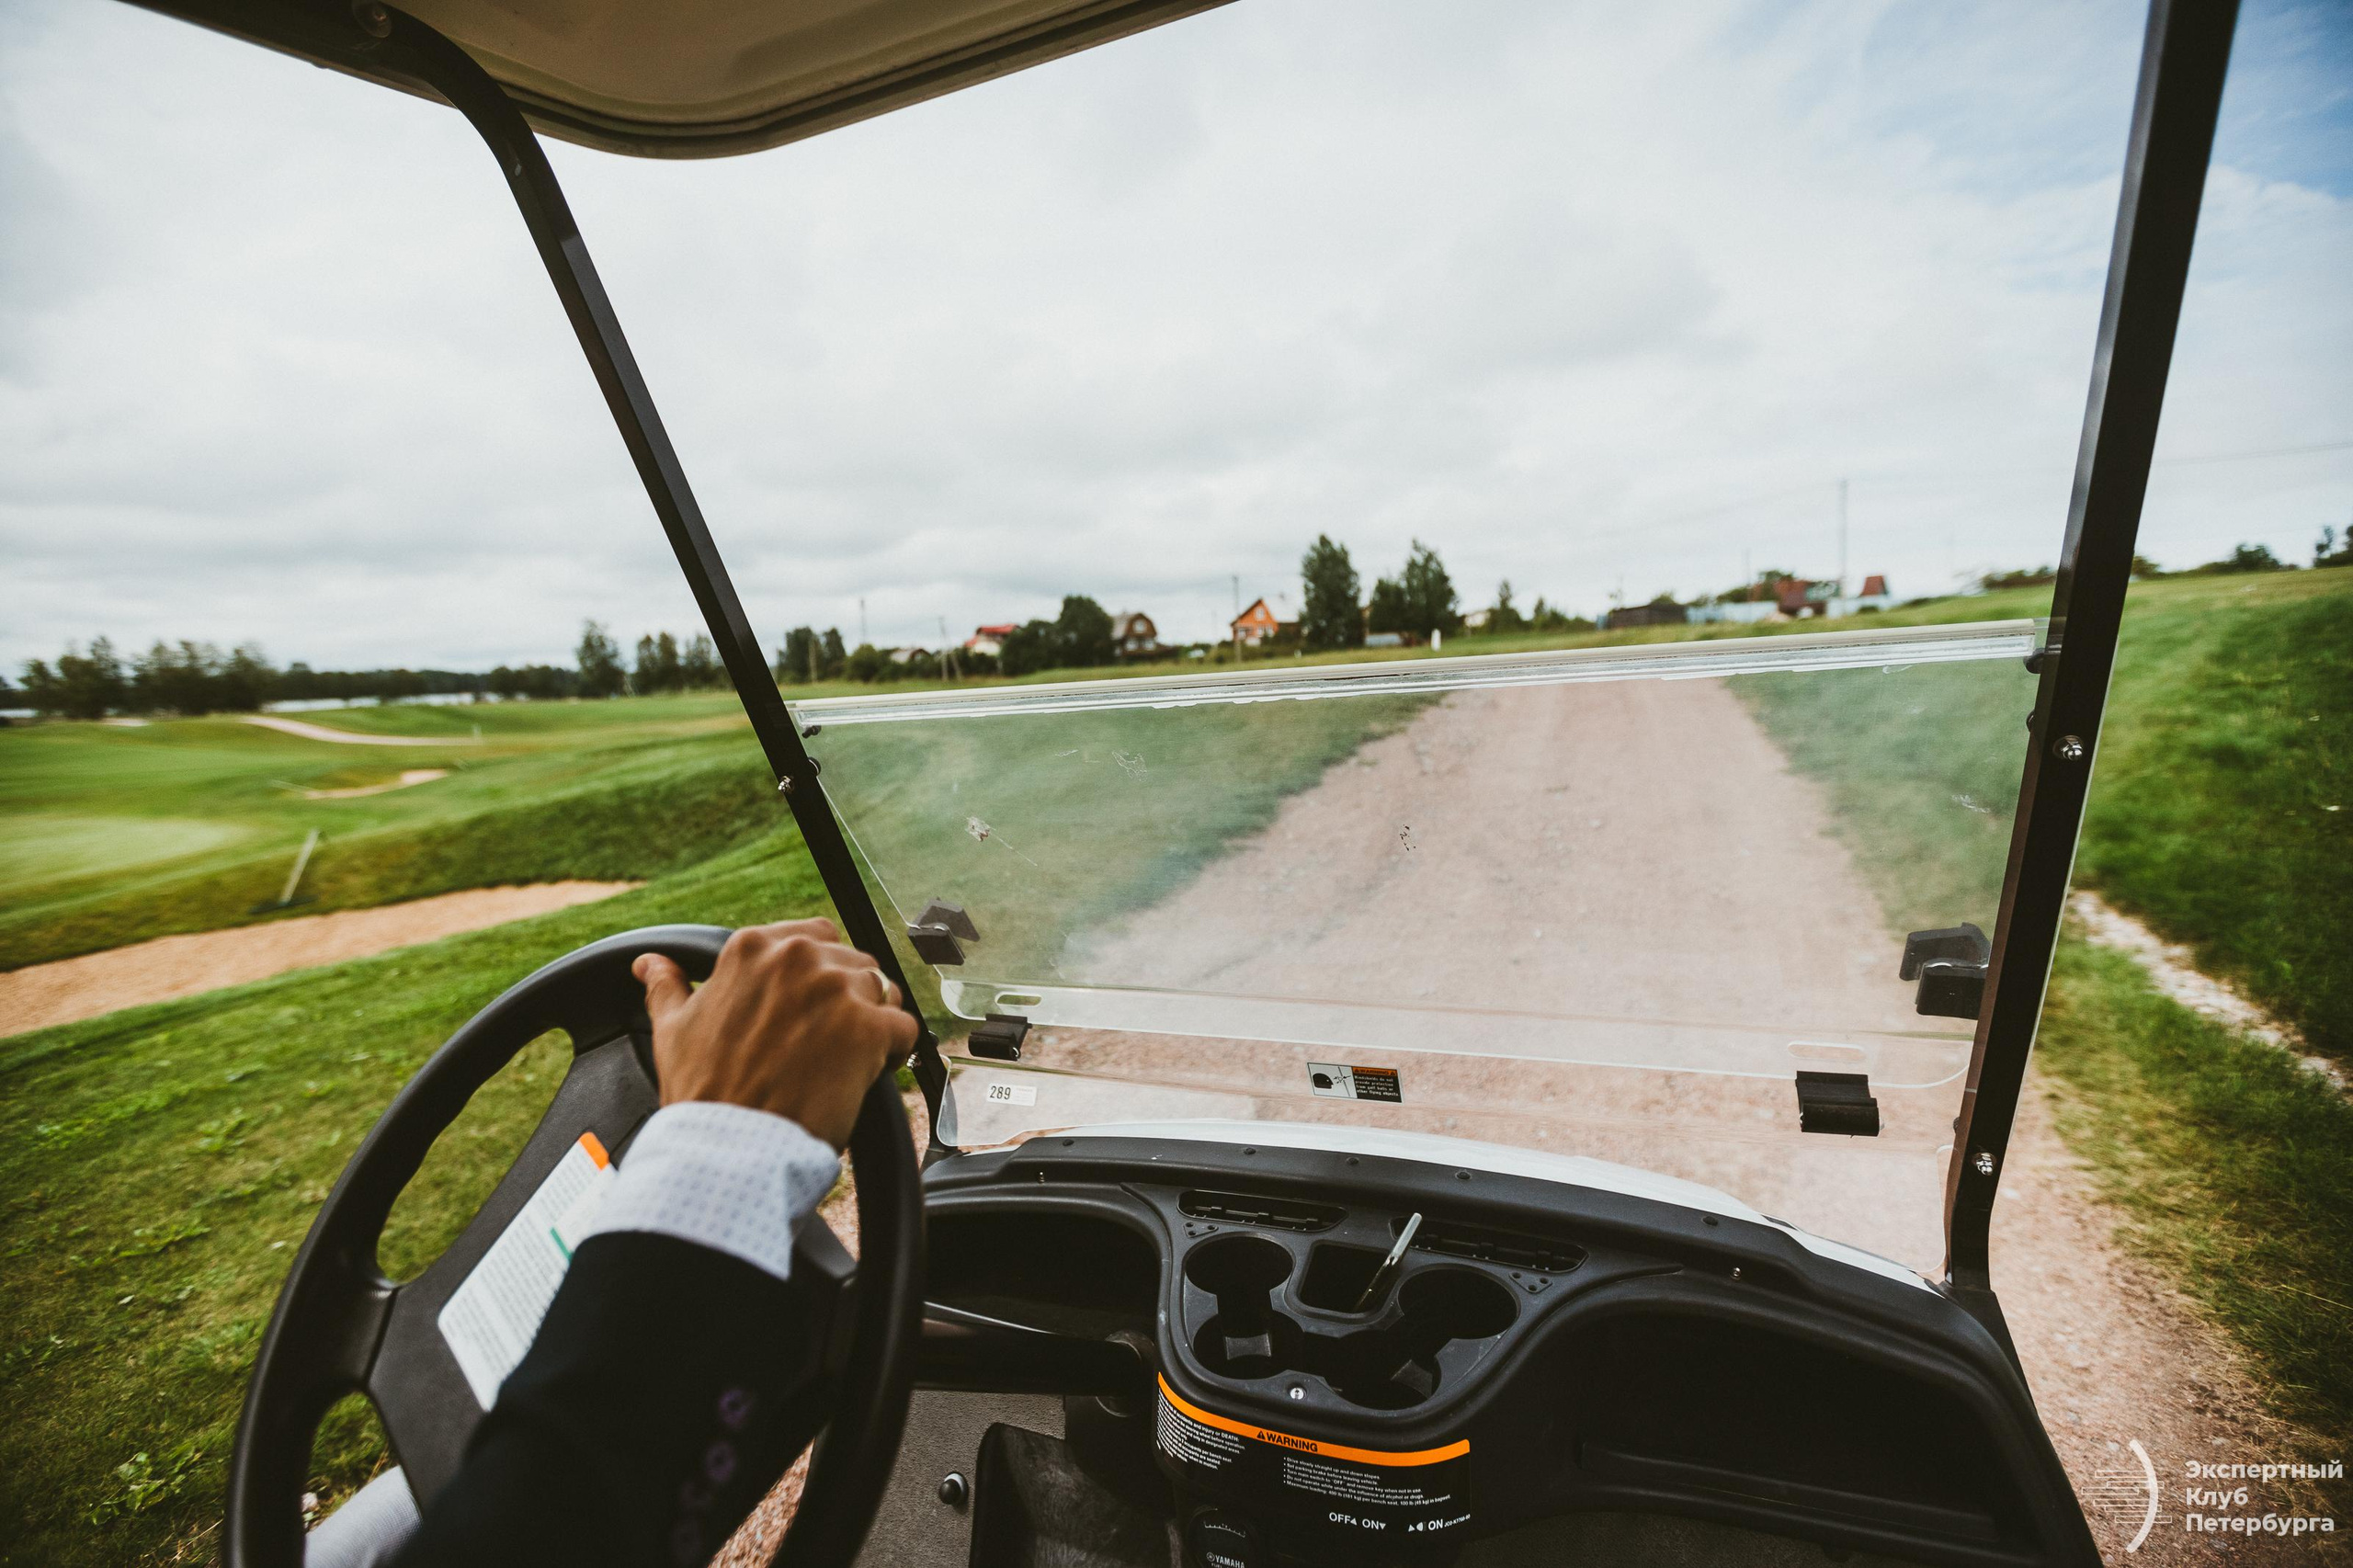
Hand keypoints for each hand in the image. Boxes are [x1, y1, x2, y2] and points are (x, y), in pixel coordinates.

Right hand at [632, 918, 916, 1147]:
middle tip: (826, 1044)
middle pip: (852, 964)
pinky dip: (895, 1052)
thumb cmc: (702, 1094)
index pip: (813, 937)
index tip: (809, 1009)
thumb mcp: (671, 1030)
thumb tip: (648, 962)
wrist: (729, 1148)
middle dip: (848, 999)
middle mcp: (797, 958)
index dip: (819, 976)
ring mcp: (835, 990)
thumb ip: (666, 986)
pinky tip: (867, 1074)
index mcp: (752, 948)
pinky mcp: (867, 1028)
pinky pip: (903, 1028)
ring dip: (873, 1023)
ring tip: (846, 1061)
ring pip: (881, 992)